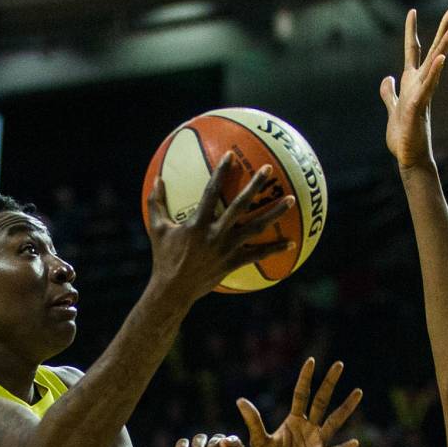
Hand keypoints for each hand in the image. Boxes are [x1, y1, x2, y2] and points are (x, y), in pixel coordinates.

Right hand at [146, 153, 295, 304]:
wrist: (173, 290)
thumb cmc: (163, 258)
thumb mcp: (156, 229)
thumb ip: (156, 203)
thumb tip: (157, 179)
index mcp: (197, 223)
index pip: (211, 192)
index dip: (221, 172)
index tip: (231, 155)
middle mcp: (215, 234)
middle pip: (240, 206)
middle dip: (255, 186)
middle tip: (269, 170)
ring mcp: (226, 249)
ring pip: (255, 228)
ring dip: (274, 213)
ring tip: (291, 200)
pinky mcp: (232, 263)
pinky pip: (257, 255)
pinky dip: (274, 249)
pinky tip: (291, 243)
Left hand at [237, 358, 361, 446]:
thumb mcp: (259, 441)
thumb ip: (253, 421)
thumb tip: (240, 400)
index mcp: (293, 420)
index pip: (301, 394)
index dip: (305, 378)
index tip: (312, 361)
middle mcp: (308, 427)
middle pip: (321, 401)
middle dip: (329, 383)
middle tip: (339, 364)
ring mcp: (317, 442)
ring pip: (334, 421)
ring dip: (345, 407)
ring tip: (358, 392)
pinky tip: (354, 442)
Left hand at [380, 5, 447, 170]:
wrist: (408, 158)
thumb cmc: (403, 136)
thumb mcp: (392, 108)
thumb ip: (389, 93)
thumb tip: (387, 78)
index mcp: (412, 83)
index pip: (413, 52)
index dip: (410, 32)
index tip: (411, 12)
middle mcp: (420, 85)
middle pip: (433, 51)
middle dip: (444, 29)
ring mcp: (422, 95)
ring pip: (435, 65)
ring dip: (446, 45)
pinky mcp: (419, 108)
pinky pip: (427, 87)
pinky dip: (434, 73)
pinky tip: (441, 59)